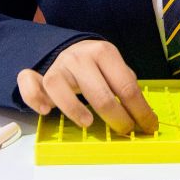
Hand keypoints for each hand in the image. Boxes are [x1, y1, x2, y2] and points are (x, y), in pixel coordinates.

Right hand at [16, 39, 158, 135]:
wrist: (72, 48)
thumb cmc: (99, 66)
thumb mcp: (116, 68)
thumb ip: (127, 85)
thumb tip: (146, 116)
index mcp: (105, 52)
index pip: (126, 87)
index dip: (140, 111)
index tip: (149, 127)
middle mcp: (81, 57)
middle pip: (101, 94)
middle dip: (118, 118)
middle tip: (126, 131)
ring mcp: (59, 66)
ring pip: (61, 88)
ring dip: (74, 110)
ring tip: (88, 124)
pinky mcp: (42, 76)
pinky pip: (31, 84)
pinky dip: (35, 98)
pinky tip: (46, 110)